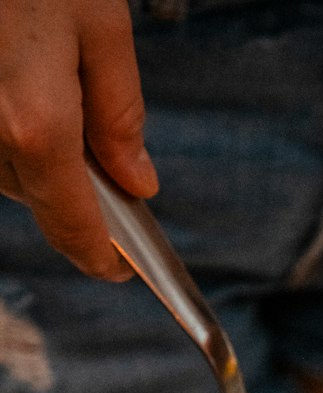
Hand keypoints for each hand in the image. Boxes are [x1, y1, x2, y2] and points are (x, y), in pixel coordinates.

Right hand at [0, 0, 157, 278]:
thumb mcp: (99, 22)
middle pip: (36, 197)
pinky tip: (17, 77)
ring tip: (51, 85)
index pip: (73, 226)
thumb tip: (137, 183)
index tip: (121, 267)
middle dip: (75, 187)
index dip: (102, 256)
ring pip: (3, 169)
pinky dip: (4, 125)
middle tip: (105, 150)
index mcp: (34, 124)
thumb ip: (120, 114)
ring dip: (35, 152)